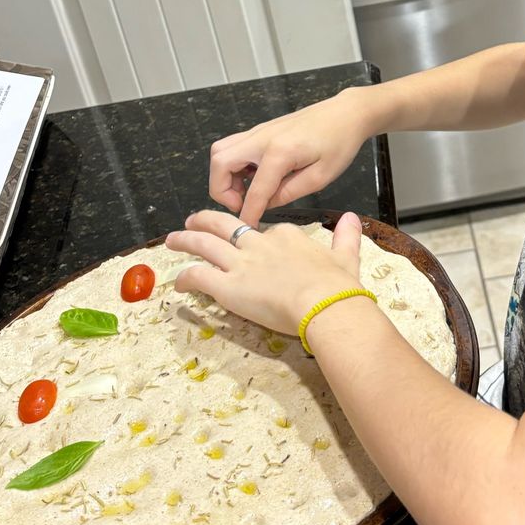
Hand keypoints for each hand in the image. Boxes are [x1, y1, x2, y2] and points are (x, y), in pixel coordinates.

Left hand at [165, 210, 364, 335]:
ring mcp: (242, 264)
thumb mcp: (347, 256)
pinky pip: (199, 276)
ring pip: (204, 245)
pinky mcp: (228, 287)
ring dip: (185, 241)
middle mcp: (259, 244)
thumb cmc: (338, 287)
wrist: (325, 305)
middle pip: (225, 226)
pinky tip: (179, 283)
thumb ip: (346, 237)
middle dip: (206, 221)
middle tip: (193, 221)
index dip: (255, 236)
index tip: (251, 243)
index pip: (266, 231)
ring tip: (172, 241)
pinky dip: (186, 277)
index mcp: (286, 236)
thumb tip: (353, 219)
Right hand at [209, 88, 376, 226]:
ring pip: (220, 152)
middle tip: (241, 204)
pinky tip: (252, 178)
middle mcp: (262, 138)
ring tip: (245, 192)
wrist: (345, 114)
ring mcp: (258, 131)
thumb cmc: (339, 143)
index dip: (247, 215)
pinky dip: (232, 166)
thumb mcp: (320, 177)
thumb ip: (289, 193)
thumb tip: (266, 205)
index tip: (247, 230)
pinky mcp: (259, 131)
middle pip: (219, 162)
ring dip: (224, 176)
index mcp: (281, 151)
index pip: (254, 191)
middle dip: (222, 191)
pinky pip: (231, 147)